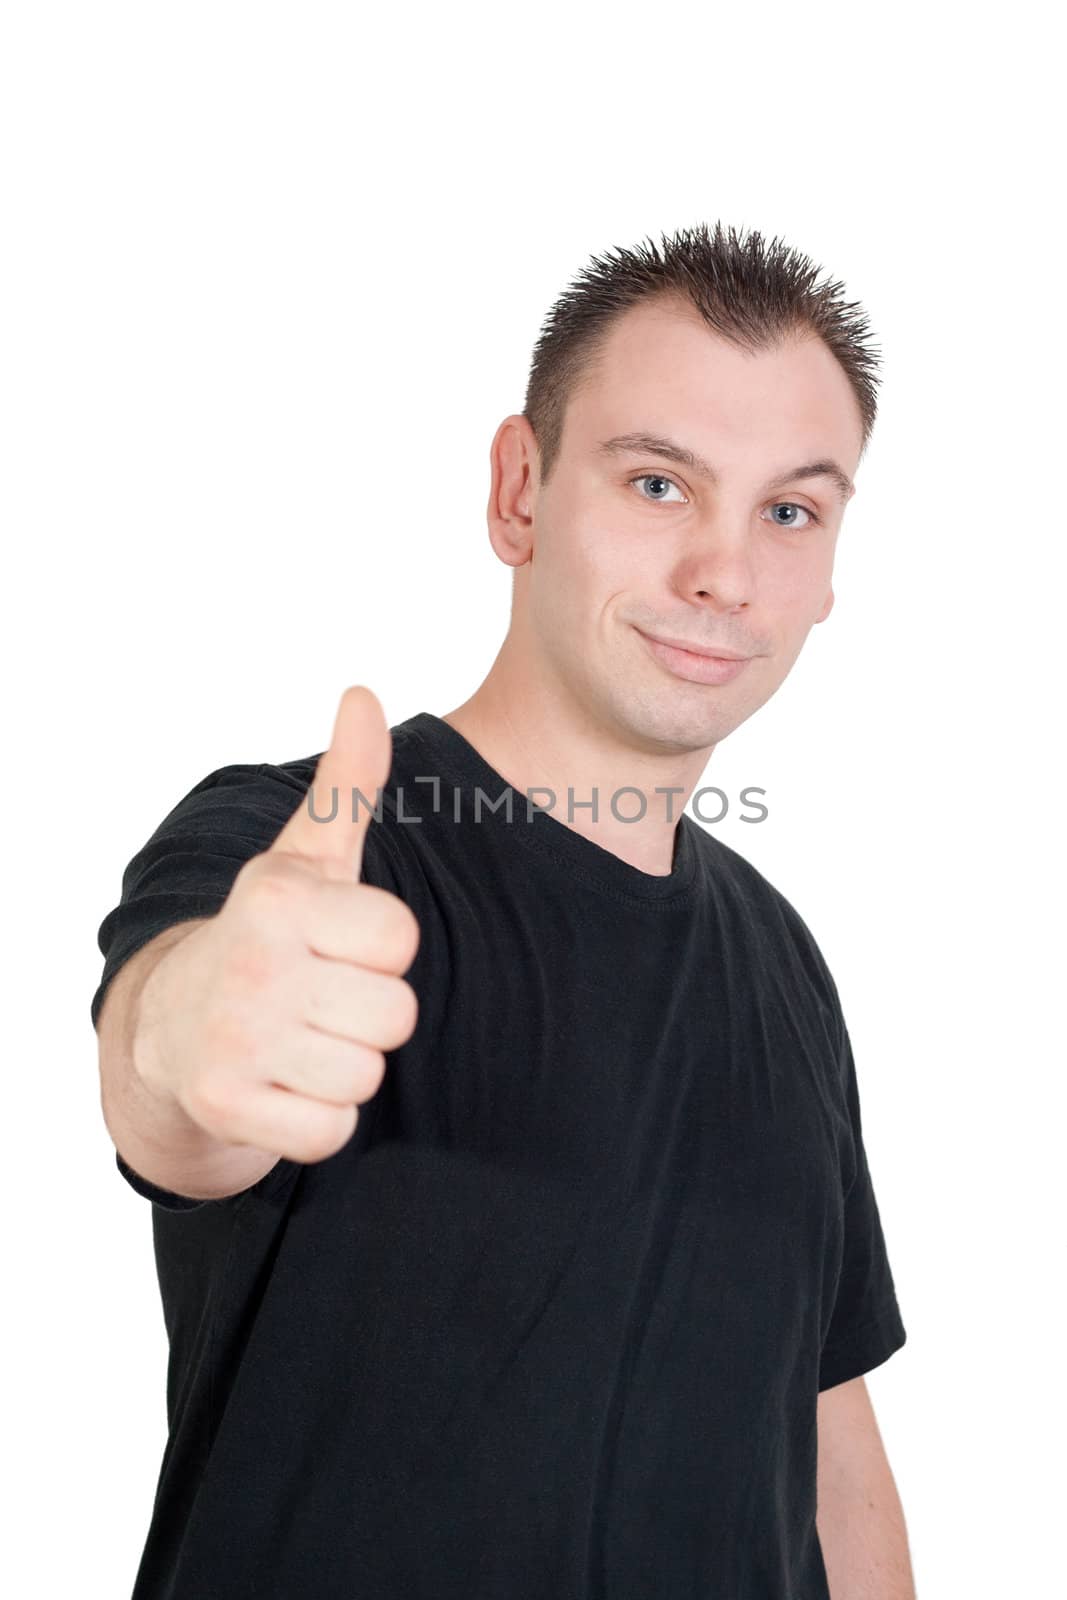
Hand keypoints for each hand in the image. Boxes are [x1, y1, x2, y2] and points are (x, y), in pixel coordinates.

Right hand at [134, 686, 418, 1163]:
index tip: (340, 945)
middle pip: (395, 1016)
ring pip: (366, 1075)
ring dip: (345, 1066)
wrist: (173, 1025)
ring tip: (302, 1038)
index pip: (401, 941)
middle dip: (370, 1014)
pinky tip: (285, 1083)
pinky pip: (331, 1130)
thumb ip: (348, 784)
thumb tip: (363, 694)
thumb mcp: (307, 857)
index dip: (382, 950)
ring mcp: (235, 1038)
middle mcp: (252, 964)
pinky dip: (318, 1119)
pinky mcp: (226, 1106)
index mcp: (280, 898)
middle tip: (322, 998)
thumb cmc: (267, 936)